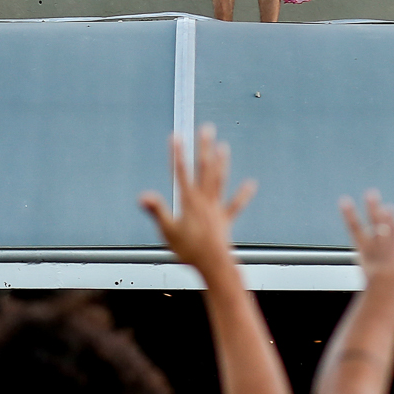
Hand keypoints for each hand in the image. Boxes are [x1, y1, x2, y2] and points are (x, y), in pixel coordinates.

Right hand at [140, 125, 255, 270]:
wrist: (214, 264)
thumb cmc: (191, 250)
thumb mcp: (167, 231)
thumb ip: (157, 211)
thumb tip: (143, 196)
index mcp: (189, 201)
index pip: (181, 172)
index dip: (177, 153)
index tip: (176, 136)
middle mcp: (205, 200)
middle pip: (204, 168)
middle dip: (204, 148)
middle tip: (207, 129)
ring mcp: (216, 208)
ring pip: (219, 180)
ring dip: (221, 163)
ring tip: (223, 147)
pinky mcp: (225, 220)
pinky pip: (235, 205)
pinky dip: (243, 194)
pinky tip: (250, 184)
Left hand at [338, 191, 393, 302]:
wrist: (390, 285)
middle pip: (393, 229)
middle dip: (389, 218)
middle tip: (387, 208)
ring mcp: (381, 242)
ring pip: (377, 221)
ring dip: (373, 208)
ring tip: (371, 194)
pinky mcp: (365, 245)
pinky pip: (356, 227)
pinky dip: (350, 215)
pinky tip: (344, 202)